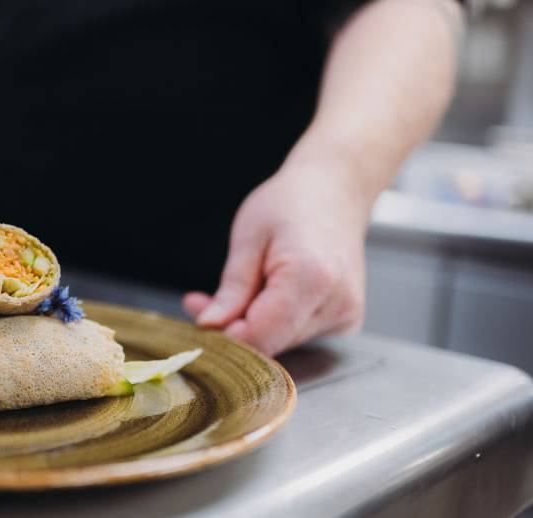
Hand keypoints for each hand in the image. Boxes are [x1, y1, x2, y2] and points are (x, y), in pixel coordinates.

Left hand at [183, 161, 367, 355]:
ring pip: (282, 343)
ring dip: (250, 326)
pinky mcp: (346, 320)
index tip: (199, 320)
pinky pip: (296, 333)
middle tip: (201, 303)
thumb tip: (210, 326)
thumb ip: (231, 289)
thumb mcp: (248, 238)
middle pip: (271, 344)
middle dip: (232, 329)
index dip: (225, 336)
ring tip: (234, 292)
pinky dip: (272, 322)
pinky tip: (263, 295)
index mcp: (311, 278)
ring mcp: (346, 315)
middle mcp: (336, 304)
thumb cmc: (291, 203)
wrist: (336, 189)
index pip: (260, 337)